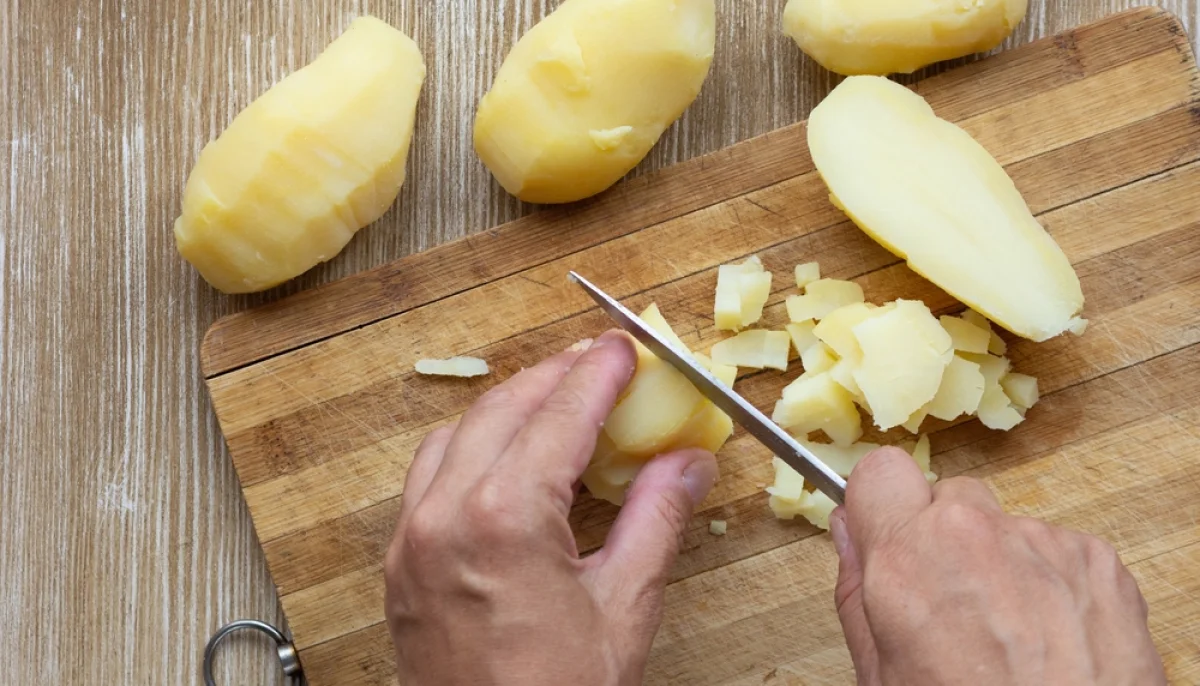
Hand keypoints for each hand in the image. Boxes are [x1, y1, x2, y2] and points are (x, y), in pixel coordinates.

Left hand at [384, 330, 718, 684]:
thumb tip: (687, 464)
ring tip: (555, 403)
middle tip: (597, 366)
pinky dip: (470, 447)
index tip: (624, 349)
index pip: (560, 415)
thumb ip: (656, 520)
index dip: (598, 373)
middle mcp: (444, 514)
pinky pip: (428, 475)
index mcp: (504, 518)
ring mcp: (412, 539)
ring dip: (507, 407)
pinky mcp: (401, 564)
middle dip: (553, 377)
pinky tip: (505, 457)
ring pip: (456, 434)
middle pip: (503, 409)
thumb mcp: (624, 607)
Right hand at [830, 447, 1165, 685]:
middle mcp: (973, 535)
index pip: (880, 471)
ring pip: (1006, 528)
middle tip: (953, 605)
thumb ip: (857, 591)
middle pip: (949, 498)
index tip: (887, 533)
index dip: (882, 504)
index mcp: (906, 560)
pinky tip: (1054, 641)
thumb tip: (849, 532)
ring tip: (1012, 637)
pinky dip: (1054, 585)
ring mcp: (1042, 543)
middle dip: (944, 538)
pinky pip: (1059, 551)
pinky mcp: (1098, 560)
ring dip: (1002, 565)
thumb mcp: (882, 676)